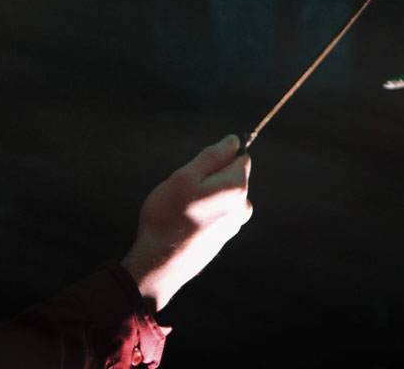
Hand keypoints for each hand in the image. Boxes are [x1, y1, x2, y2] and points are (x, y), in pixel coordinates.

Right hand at [121, 134, 253, 311]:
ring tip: (182, 210)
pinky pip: (214, 214)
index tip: (197, 169)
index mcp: (237, 187)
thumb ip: (213, 156)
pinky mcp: (223, 238)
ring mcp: (234, 225)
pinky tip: (184, 224)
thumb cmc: (169, 215)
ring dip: (205, 196)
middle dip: (210, 177)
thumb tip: (234, 140)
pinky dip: (202, 214)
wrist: (160, 263)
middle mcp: (243, 206)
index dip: (219, 157)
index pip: (240, 156)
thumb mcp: (186, 175)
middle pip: (230, 176)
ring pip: (220, 196)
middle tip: (184, 191)